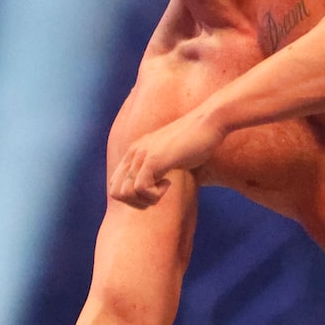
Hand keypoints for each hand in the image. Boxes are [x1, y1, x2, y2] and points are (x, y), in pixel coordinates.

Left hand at [108, 108, 222, 208]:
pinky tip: (169, 183)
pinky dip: (155, 194)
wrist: (209, 122)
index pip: (114, 185)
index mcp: (134, 152)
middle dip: (137, 202)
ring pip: (125, 193)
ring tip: (164, 188)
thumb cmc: (197, 141)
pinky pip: (141, 188)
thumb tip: (156, 185)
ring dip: (146, 199)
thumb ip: (158, 166)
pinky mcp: (153, 159)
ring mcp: (142, 155)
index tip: (153, 192)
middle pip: (115, 192)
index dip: (132, 198)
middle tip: (158, 194)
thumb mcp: (171, 155)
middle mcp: (133, 152)